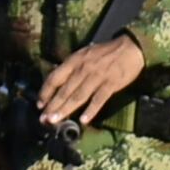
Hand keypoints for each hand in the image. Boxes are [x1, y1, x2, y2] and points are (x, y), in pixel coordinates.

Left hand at [36, 34, 150, 131]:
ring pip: (78, 96)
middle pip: (65, 90)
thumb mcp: (84, 54)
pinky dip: (91, 110)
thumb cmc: (105, 53)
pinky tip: (84, 120)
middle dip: (53, 105)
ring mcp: (97, 77)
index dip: (46, 91)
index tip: (39, 104)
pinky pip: (99, 99)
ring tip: (56, 120)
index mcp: (75, 60)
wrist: (130, 48)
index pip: (55, 77)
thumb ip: (71, 68)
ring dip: (66, 109)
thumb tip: (57, 83)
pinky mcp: (111, 84)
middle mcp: (83, 68)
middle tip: (44, 118)